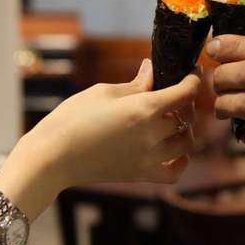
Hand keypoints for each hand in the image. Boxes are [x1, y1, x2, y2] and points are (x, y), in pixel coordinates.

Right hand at [19, 59, 200, 187]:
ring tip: (170, 121)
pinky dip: (180, 161)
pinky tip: (172, 151)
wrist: (51, 156)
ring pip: (186, 143)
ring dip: (184, 130)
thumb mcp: (105, 92)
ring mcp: (149, 158)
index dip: (193, 79)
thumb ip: (136, 83)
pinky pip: (174, 172)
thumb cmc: (73, 118)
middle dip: (184, 102)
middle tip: (172, 94)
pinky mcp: (140, 174)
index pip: (187, 92)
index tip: (192, 73)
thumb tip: (151, 70)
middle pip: (187, 116)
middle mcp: (153, 134)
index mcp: (145, 108)